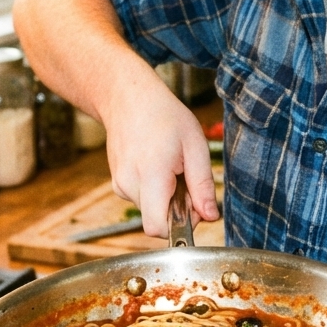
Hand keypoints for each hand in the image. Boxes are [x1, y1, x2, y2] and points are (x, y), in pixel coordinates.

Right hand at [98, 65, 219, 236]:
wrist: (127, 98)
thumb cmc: (163, 116)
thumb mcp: (194, 146)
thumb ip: (202, 185)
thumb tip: (210, 216)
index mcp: (151, 175)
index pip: (157, 228)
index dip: (180, 225)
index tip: (193, 206)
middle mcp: (129, 183)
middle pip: (157, 220)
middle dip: (177, 209)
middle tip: (186, 178)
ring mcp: (119, 184)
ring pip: (149, 211)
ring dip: (165, 199)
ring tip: (171, 167)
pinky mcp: (117, 183)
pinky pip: (140, 200)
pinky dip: (153, 191)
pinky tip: (157, 166)